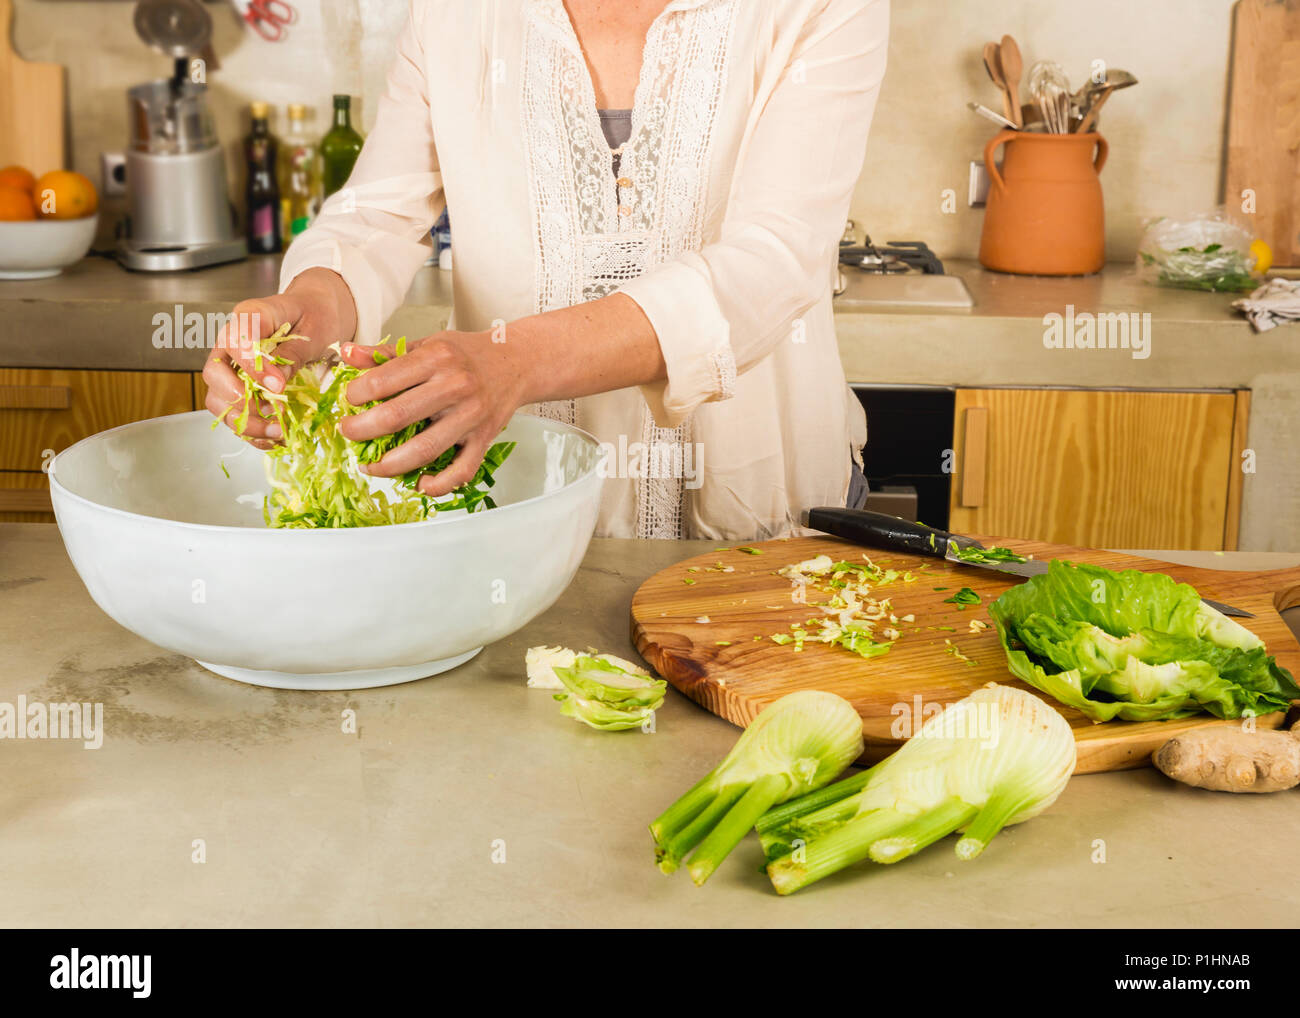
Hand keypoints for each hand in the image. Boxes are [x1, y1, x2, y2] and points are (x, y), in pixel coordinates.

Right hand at [203, 268, 356, 446]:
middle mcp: (231, 342)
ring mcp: (231, 366)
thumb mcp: (313, 328)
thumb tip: (276, 385)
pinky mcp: (239, 386)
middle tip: (273, 414)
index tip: (277, 387)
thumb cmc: (314, 314)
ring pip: (218, 399)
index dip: (252, 368)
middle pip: (214, 374)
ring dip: (244, 421)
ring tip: (277, 431)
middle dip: (240, 400)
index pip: (235, 342)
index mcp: (248, 317)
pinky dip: (250, 430)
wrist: (317, 312)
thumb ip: (292, 353)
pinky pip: (232, 412)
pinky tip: (273, 437)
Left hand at [337, 329, 528, 497]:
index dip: (356, 394)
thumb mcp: (428, 343)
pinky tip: (418, 483)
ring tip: (371, 466)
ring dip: (389, 465)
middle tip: (349, 433)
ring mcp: (471, 416)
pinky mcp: (484, 439)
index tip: (350, 400)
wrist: (517, 361)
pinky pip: (461, 471)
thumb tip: (347, 353)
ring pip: (424, 450)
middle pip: (396, 416)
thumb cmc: (468, 354)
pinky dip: (437, 485)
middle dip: (361, 431)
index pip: (383, 380)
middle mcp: (455, 386)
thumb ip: (387, 353)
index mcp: (436, 358)